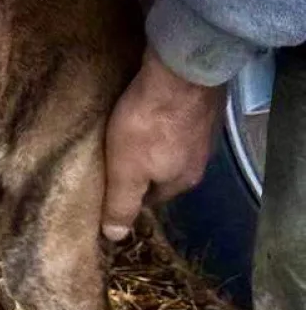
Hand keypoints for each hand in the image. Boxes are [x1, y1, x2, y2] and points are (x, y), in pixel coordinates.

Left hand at [102, 47, 225, 240]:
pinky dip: (159, 122)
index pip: (151, 199)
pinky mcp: (201, 105)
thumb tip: (116, 237)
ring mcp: (204, 131)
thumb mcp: (125, 172)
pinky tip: (145, 112)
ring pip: (170, 147)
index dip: (127, 194)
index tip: (107, 183)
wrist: (179, 72)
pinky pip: (175, 123)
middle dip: (139, 168)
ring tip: (124, 135)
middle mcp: (199, 160)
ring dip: (150, 144)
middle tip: (111, 157)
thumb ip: (121, 204)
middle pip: (162, 173)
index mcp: (182, 181)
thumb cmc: (148, 125)